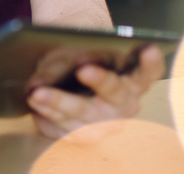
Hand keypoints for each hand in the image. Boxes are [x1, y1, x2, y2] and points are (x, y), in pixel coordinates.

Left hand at [27, 44, 164, 137]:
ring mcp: (106, 124)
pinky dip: (47, 118)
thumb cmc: (73, 59)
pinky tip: (34, 106)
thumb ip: (58, 64)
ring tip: (35, 93)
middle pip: (115, 95)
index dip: (149, 64)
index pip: (148, 73)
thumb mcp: (68, 53)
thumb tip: (37, 84)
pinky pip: (65, 131)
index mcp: (132, 78)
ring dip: (58, 106)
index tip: (146, 49)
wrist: (64, 76)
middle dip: (97, 83)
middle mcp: (124, 104)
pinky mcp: (85, 135)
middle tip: (80, 70)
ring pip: (85, 119)